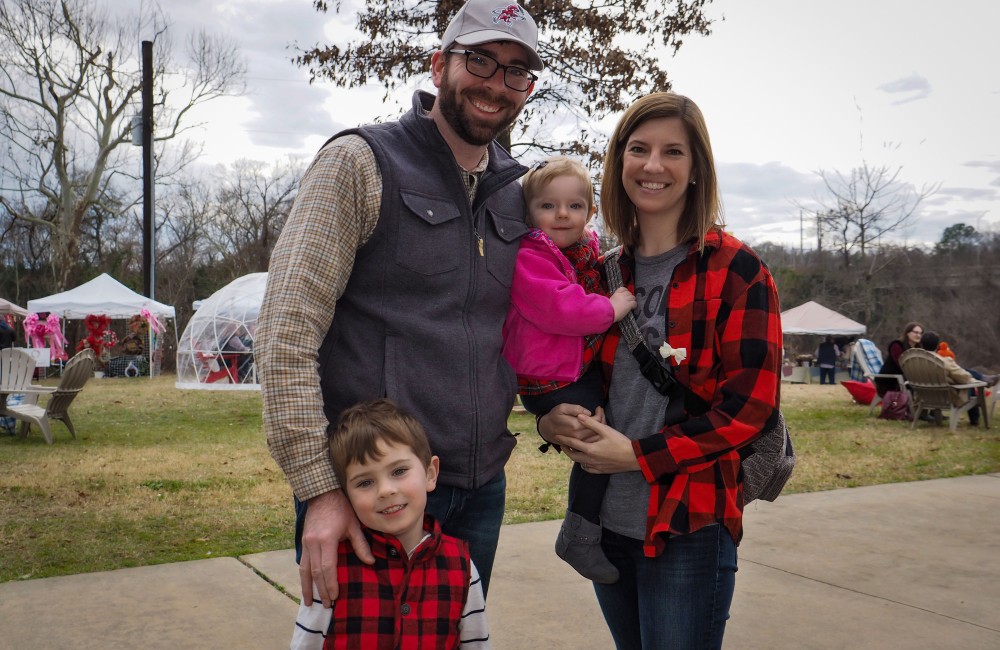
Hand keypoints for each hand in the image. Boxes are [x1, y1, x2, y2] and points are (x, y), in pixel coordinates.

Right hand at [299, 489, 373, 606]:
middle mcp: (313, 543)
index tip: (335, 597)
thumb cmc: (340, 508)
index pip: (327, 568)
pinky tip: (306, 585)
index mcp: (326, 540)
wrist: (321, 493)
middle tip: (327, 605)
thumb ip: (361, 545)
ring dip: (307, 587)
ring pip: (304, 570)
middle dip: (321, 590)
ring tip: (310, 602)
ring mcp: (305, 543)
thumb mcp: (353, 525)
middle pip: (315, 573)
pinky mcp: (303, 541)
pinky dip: (304, 576)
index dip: (330, 584)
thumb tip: (371, 562)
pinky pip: (302, 563)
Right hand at [538, 403, 603, 445]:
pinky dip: (596, 433)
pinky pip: (592, 440)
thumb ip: (575, 409)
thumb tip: (588, 412)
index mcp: (576, 426)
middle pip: (598, 429)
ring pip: (597, 436)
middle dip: (602, 419)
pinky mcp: (579, 445)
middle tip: (601, 412)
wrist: (547, 430)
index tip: (598, 408)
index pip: (595, 421)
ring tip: (599, 418)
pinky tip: (595, 426)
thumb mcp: (562, 408)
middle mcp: (579, 436)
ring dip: (600, 427)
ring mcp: (579, 442)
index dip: (599, 413)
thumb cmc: (555, 417)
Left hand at [560, 413, 640, 473]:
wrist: (634, 458)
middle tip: (561, 444)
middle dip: (566, 449)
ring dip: (574, 457)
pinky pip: (588, 469)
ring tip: (572, 450)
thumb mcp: (606, 430)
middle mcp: (591, 460)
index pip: (572, 444)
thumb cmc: (620, 442)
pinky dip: (583, 464)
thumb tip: (579, 416)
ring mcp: (596, 467)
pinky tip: (584, 461)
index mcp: (590, 450)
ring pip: (580, 463)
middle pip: (573, 456)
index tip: (556, 436)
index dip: (563, 439)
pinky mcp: (602, 471)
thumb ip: (591, 424)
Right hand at [610, 287, 636, 321]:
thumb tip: (617, 301)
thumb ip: (615, 299)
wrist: (609, 312)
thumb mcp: (610, 301)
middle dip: (630, 296)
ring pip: (633, 297)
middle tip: (629, 300)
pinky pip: (634, 303)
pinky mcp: (629, 304)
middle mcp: (622, 295)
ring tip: (631, 304)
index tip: (625, 294)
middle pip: (629, 293)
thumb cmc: (607, 308)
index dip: (626, 291)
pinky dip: (634, 305)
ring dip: (632, 300)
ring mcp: (626, 299)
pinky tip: (633, 308)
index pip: (623, 288)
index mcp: (616, 294)